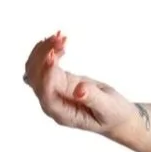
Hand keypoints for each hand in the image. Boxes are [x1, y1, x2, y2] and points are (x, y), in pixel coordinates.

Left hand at [24, 32, 145, 138]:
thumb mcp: (108, 109)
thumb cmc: (113, 115)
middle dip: (44, 55)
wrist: (115, 116)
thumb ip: (93, 100)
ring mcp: (52, 90)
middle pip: (36, 77)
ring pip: (35, 68)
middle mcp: (51, 102)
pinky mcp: (57, 80)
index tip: (53, 55)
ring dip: (44, 50)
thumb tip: (80, 90)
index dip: (47, 74)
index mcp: (61, 113)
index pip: (46, 93)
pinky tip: (61, 40)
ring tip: (61, 35)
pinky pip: (43, 65)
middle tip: (61, 37)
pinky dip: (48, 50)